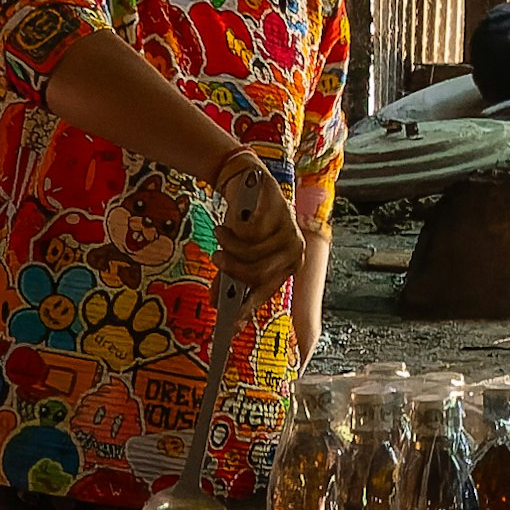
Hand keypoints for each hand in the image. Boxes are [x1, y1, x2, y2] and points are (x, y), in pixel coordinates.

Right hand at [207, 158, 302, 300]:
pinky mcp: (282, 214)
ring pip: (253, 253)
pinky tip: (229, 222)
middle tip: (216, 258)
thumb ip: (230, 276)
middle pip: (258, 274)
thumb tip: (216, 303)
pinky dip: (234, 229)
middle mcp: (294, 254)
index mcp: (286, 267)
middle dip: (232, 268)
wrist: (247, 184)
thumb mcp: (237, 251)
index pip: (265, 293)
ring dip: (229, 244)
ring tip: (220, 233)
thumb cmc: (245, 222)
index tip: (231, 325)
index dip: (247, 309)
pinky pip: (251, 232)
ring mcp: (291, 234)